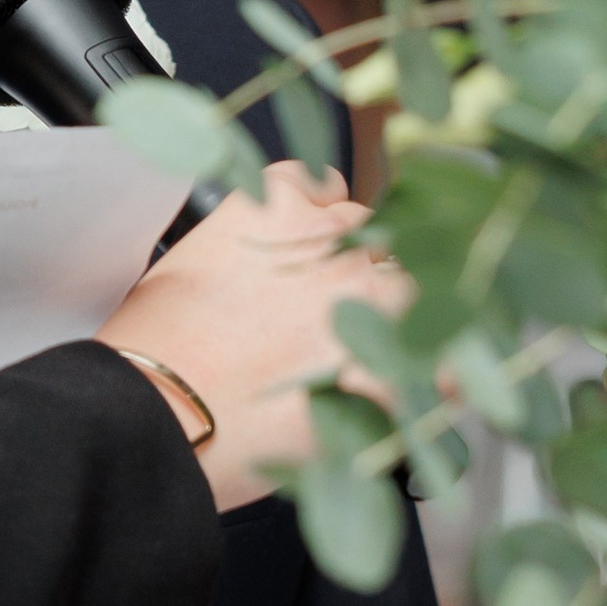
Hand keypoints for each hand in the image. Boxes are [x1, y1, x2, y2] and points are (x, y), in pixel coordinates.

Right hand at [98, 163, 409, 514]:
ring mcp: (372, 303)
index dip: (320, 224)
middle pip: (378, 238)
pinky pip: (452, 365)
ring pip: (422, 290)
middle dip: (360, 271)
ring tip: (374, 352)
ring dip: (404, 314)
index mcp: (276, 207)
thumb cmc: (154, 354)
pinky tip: (419, 390)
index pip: (325, 189)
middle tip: (333, 312)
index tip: (311, 248)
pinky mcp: (393, 369)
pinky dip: (443, 377)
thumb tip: (263, 284)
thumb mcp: (186, 270)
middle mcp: (335, 244)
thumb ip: (241, 255)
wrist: (157, 417)